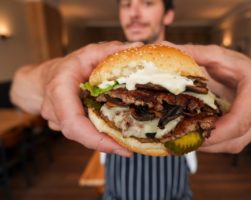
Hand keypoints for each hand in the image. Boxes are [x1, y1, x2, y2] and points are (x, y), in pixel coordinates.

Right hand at [11, 41, 141, 155]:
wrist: (46, 77)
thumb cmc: (68, 65)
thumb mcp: (89, 53)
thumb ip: (110, 51)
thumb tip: (138, 47)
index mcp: (59, 90)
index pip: (73, 122)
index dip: (94, 139)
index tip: (119, 146)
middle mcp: (55, 109)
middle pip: (78, 134)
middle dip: (104, 144)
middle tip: (129, 149)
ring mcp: (57, 121)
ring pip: (81, 136)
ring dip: (102, 142)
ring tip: (126, 144)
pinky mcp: (64, 126)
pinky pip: (81, 134)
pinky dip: (98, 137)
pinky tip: (115, 136)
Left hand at [163, 42, 250, 152]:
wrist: (240, 72)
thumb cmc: (226, 63)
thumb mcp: (209, 56)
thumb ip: (189, 53)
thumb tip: (163, 47)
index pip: (240, 119)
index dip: (218, 133)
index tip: (194, 135)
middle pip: (237, 136)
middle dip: (209, 141)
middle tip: (183, 138)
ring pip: (236, 144)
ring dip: (211, 144)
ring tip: (188, 137)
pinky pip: (236, 143)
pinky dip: (216, 142)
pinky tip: (200, 135)